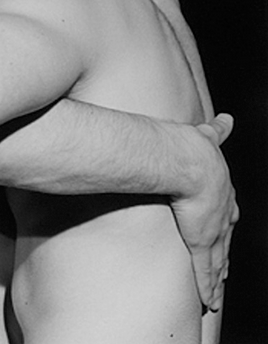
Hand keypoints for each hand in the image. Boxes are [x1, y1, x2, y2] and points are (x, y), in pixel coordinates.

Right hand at [170, 114, 238, 310]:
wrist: (191, 161)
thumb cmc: (196, 148)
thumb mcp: (210, 139)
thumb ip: (219, 131)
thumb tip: (228, 118)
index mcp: (222, 190)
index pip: (227, 210)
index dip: (227, 220)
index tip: (227, 225)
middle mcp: (222, 214)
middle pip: (227, 240)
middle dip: (226, 254)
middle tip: (226, 266)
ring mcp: (214, 231)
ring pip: (218, 261)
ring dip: (218, 277)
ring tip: (217, 290)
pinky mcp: (202, 243)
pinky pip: (204, 271)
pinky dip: (208, 287)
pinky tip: (209, 300)